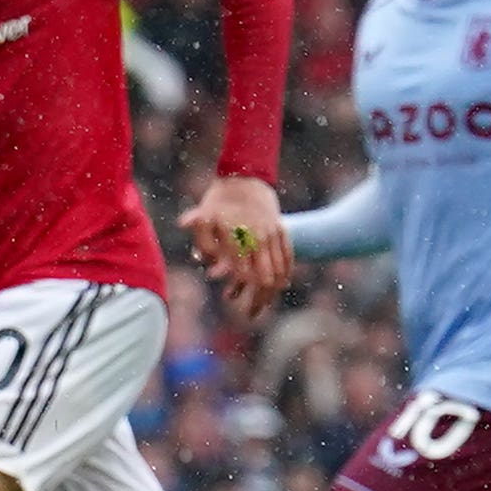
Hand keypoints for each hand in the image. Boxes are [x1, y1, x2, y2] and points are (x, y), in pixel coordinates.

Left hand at [180, 174, 294, 320]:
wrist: (244, 176)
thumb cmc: (218, 199)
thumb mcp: (202, 216)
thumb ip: (201, 239)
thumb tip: (206, 262)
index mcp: (241, 238)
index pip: (246, 274)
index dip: (242, 291)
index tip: (234, 303)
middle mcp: (260, 239)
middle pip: (265, 278)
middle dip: (258, 299)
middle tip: (250, 314)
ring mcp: (274, 235)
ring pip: (280, 271)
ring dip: (273, 291)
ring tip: (264, 305)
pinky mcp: (282, 230)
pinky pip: (289, 256)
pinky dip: (287, 272)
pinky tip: (282, 284)